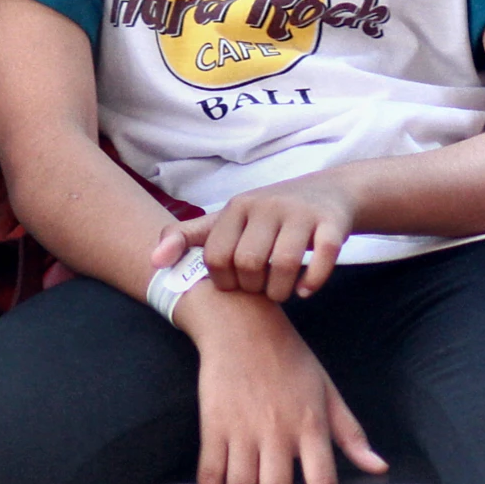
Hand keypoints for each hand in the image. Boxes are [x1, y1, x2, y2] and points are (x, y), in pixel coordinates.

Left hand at [154, 173, 355, 301]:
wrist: (331, 192)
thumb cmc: (270, 215)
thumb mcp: (230, 220)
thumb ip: (189, 237)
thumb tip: (152, 261)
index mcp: (239, 206)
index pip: (216, 257)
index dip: (223, 282)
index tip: (235, 283)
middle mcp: (268, 205)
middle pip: (249, 263)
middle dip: (253, 288)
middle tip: (260, 288)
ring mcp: (302, 213)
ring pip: (283, 264)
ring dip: (280, 291)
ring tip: (281, 291)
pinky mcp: (331, 224)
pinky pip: (321, 259)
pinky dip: (311, 282)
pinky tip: (304, 290)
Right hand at [180, 291, 385, 483]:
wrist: (243, 324)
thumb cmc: (290, 359)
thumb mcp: (327, 391)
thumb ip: (351, 434)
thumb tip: (380, 467)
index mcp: (311, 424)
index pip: (322, 479)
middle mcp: (278, 430)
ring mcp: (243, 430)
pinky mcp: (214, 426)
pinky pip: (209, 472)